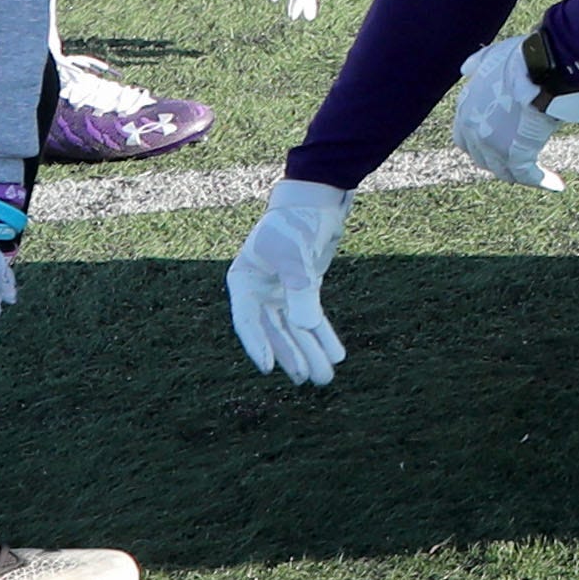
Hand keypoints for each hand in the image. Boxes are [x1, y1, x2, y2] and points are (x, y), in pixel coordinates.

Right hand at [227, 175, 351, 383]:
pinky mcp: (303, 289)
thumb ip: (300, 291)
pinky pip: (311, 317)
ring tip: (323, 378)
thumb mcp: (295, 255)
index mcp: (243, 280)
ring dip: (310, 350)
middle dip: (293, 355)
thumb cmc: (297, 222)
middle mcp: (258, 289)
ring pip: (295, 328)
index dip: (257, 345)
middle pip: (275, 330)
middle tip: (308, 379)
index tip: (269, 368)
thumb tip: (306, 326)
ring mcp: (280, 291)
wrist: (318, 200)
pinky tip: (335, 354)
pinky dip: (323, 335)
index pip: (247, 320)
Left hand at [451, 30, 572, 188]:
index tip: (499, 143)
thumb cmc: (525, 55)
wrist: (543, 62)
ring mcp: (492, 142)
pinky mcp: (515, 152)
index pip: (465, 137)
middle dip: (499, 160)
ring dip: (521, 173)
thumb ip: (477, 62)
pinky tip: (556, 184)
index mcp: (466, 106)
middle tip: (521, 160)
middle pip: (482, 157)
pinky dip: (542, 181)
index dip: (481, 144)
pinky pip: (527, 175)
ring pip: (504, 170)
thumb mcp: (494, 54)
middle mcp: (472, 127)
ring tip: (540, 175)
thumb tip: (466, 69)